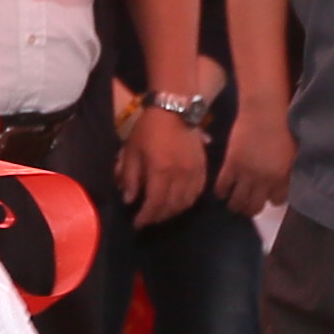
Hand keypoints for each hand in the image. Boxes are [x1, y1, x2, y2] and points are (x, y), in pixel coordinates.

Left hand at [120, 97, 209, 223]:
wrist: (174, 109)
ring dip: (173, 212)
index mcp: (160, 171)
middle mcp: (180, 175)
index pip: (154, 204)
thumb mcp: (132, 151)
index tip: (137, 224)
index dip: (146, 218)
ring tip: (162, 212)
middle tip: (148, 219)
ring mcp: (194, 172)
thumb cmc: (148, 128)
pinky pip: (198, 192)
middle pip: (171, 207)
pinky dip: (188, 201)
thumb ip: (130, 178)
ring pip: (186, 203)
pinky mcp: (203, 167)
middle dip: (158, 217)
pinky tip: (180, 201)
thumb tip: (129, 200)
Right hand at [215, 97, 293, 222]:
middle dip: (251, 209)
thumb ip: (288, 171)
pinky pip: (222, 186)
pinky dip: (221, 192)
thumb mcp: (294, 153)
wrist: (265, 110)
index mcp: (283, 178)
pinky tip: (221, 193)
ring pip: (237, 201)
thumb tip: (284, 183)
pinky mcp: (231, 165)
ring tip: (233, 204)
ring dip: (235, 205)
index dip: (273, 199)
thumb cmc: (284, 126)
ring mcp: (246, 174)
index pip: (278, 201)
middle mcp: (264, 181)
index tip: (269, 196)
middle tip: (248, 206)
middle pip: (255, 207)